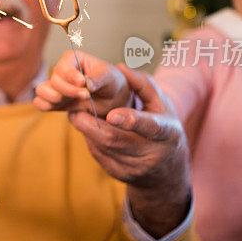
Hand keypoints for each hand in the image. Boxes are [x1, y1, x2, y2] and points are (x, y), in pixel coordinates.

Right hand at [34, 50, 130, 116]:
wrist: (112, 100)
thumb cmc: (111, 82)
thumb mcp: (110, 76)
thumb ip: (98, 77)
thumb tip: (87, 83)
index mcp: (73, 59)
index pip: (63, 65)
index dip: (71, 75)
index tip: (83, 83)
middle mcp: (62, 72)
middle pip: (54, 80)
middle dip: (68, 90)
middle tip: (86, 96)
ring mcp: (57, 87)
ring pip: (42, 90)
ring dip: (55, 98)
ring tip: (72, 101)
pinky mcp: (54, 101)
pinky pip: (40, 103)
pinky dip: (46, 106)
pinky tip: (61, 107)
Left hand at [68, 65, 190, 237]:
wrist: (166, 170)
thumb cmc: (163, 126)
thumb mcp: (162, 104)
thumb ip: (143, 84)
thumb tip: (120, 67)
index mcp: (167, 133)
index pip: (150, 127)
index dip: (131, 121)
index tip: (112, 115)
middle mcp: (151, 153)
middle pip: (115, 140)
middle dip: (91, 124)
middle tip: (75, 109)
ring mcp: (133, 168)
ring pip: (102, 147)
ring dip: (87, 129)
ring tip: (81, 114)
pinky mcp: (118, 173)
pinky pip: (98, 154)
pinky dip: (90, 139)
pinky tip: (90, 129)